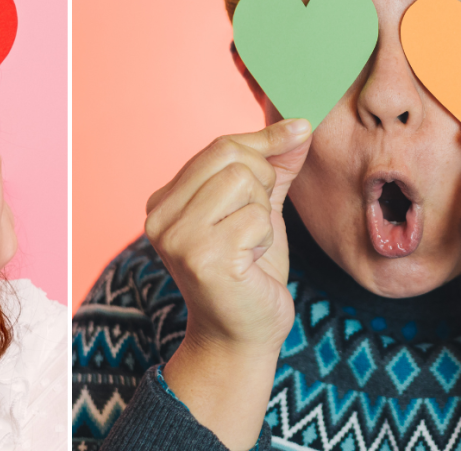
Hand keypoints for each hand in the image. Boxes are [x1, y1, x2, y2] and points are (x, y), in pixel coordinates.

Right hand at [146, 118, 311, 450]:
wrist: (241, 336)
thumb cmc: (250, 273)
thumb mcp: (261, 210)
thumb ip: (275, 167)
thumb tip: (300, 124)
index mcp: (165, 201)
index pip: (220, 147)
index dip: (265, 142)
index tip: (300, 132)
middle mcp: (160, 216)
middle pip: (232, 157)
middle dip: (264, 182)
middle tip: (258, 222)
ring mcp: (176, 236)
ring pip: (244, 182)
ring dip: (263, 214)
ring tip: (250, 245)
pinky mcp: (201, 257)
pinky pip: (256, 217)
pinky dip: (265, 238)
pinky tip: (250, 263)